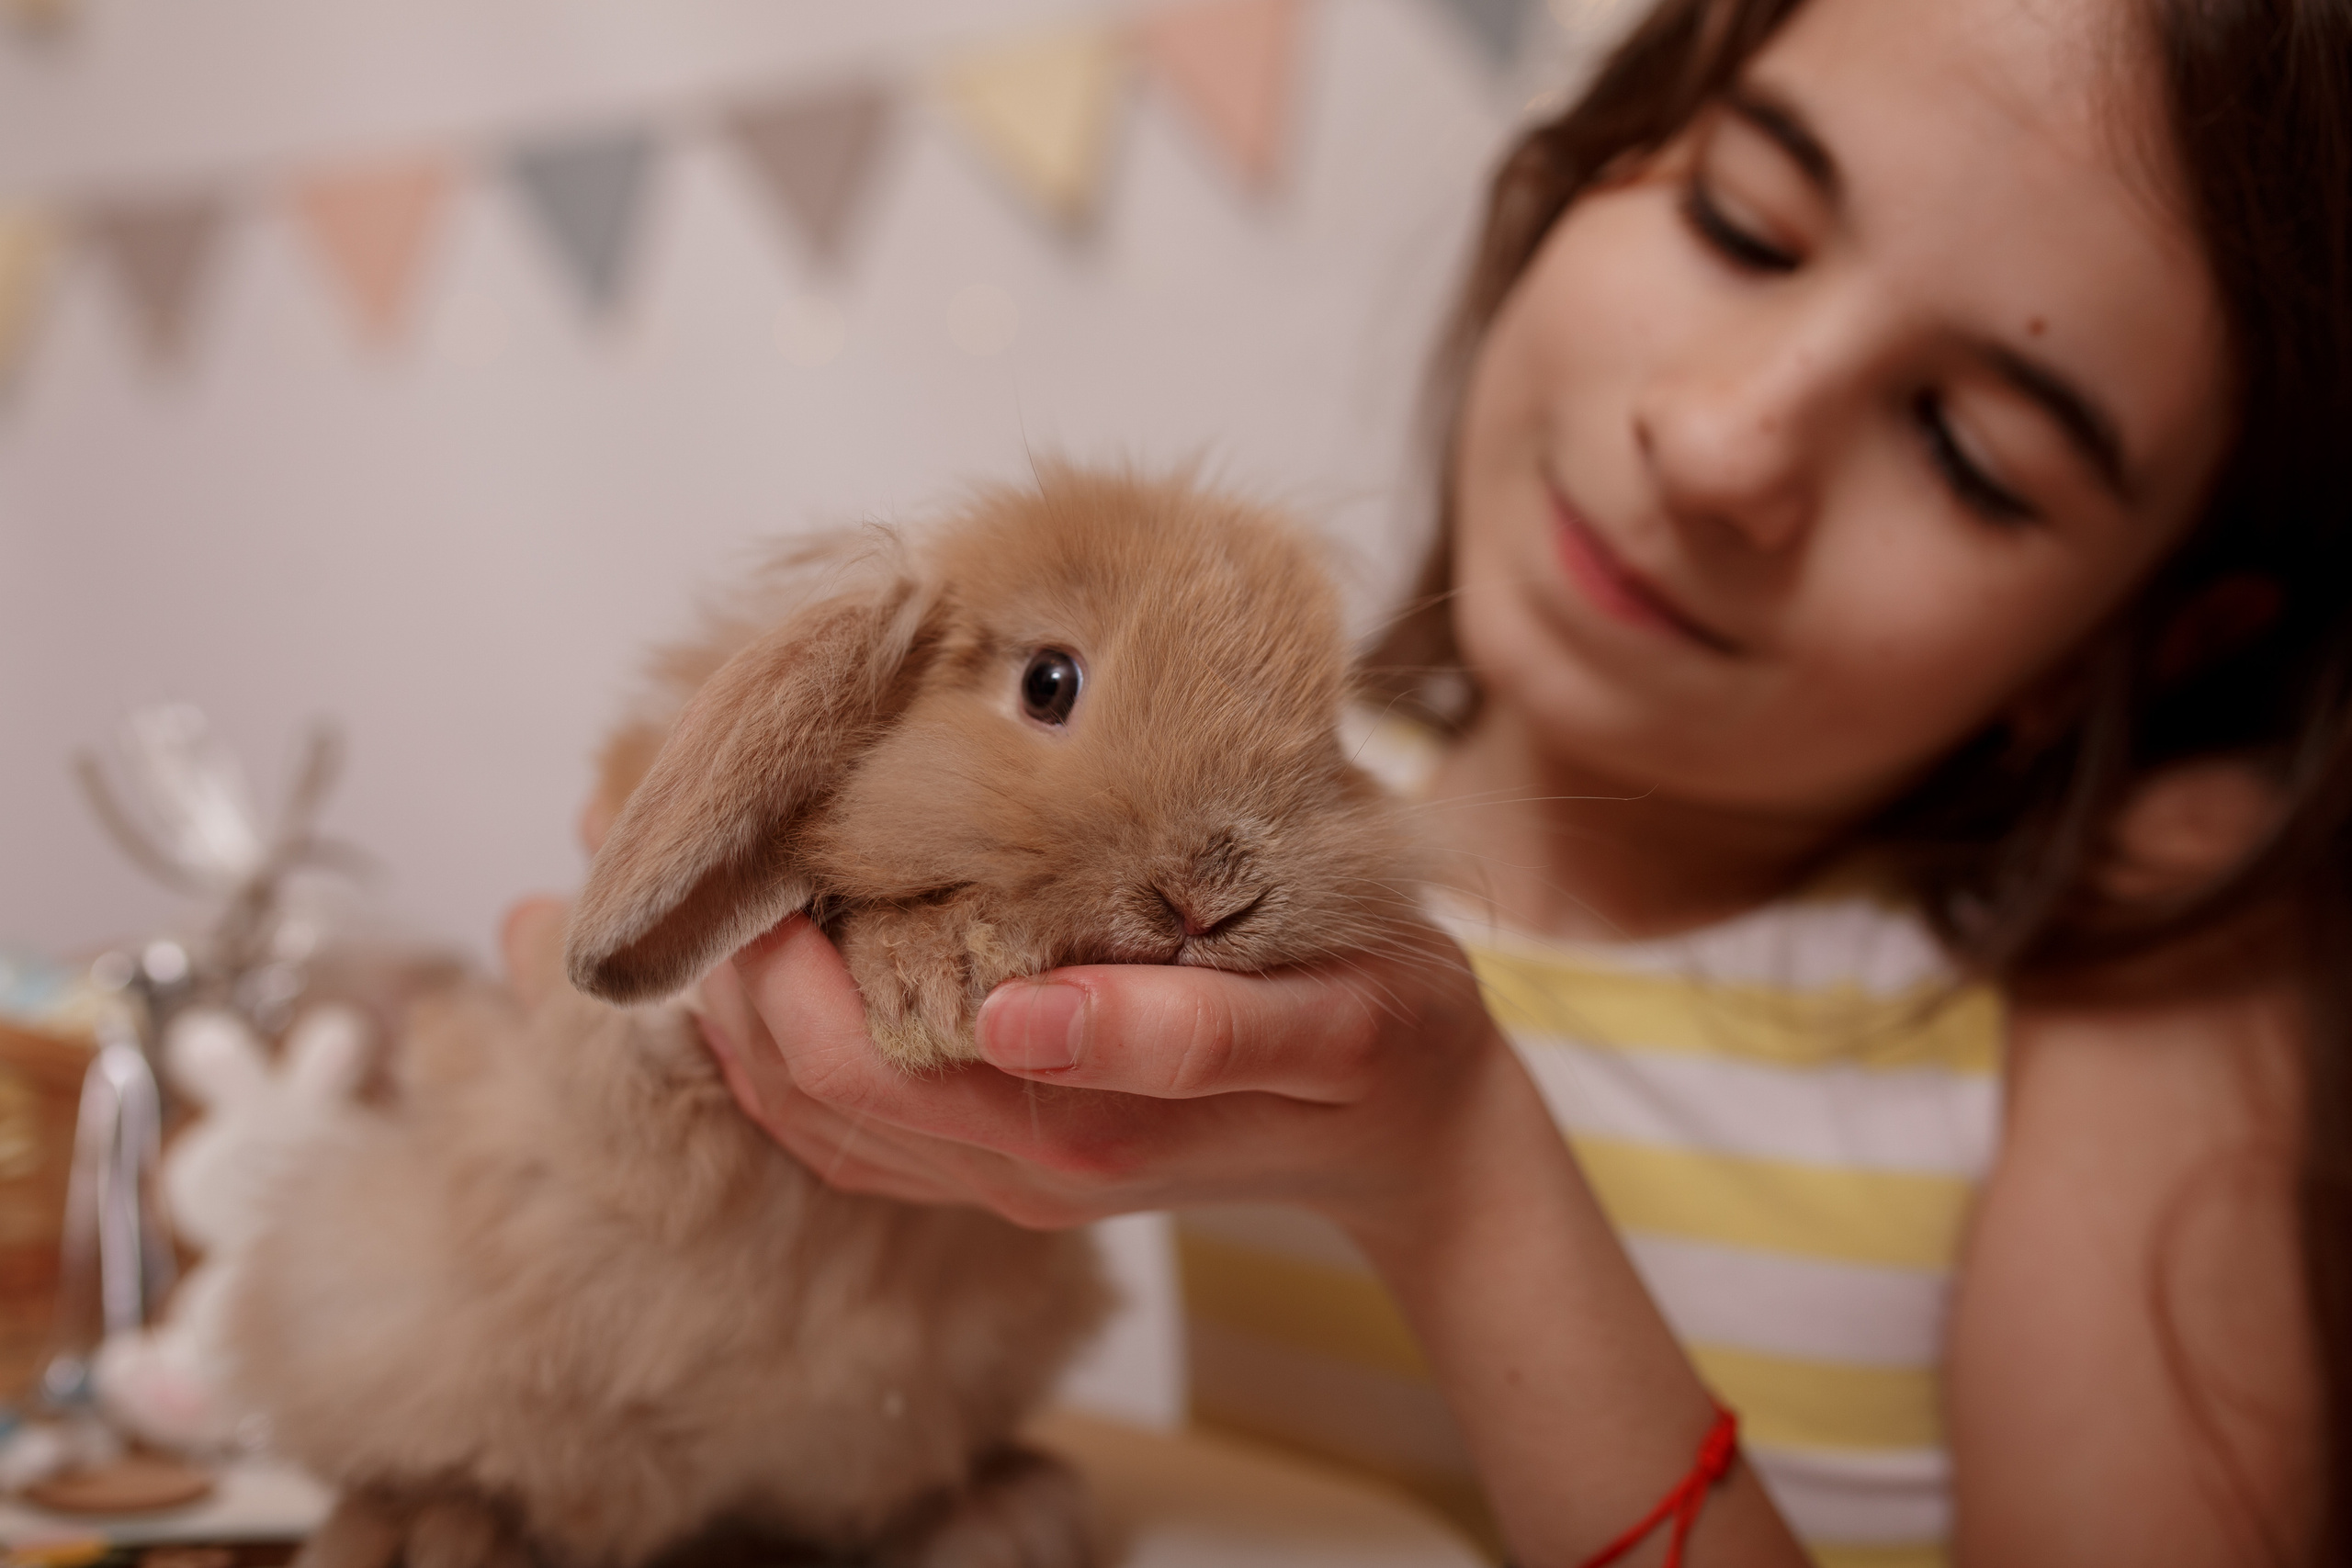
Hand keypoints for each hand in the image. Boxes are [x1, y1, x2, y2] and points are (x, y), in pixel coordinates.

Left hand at [696, 914, 1517, 1238]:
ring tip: (708, 890)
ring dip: (742, 1015)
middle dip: (727, 977)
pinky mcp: (1020, 1157)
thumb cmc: (1391, 1042)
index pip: (850, 1065)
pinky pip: (862, 1130)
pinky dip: (790, 1054)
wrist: (1426, 1134)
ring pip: (815, 1120)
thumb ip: (1188, 1031)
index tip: (736, 841)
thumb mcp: (1334, 1020)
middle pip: (803, 1092)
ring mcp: (1011, 1175)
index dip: (765, 966)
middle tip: (695, 841)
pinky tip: (773, 973)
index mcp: (1075, 1133)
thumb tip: (1015, 1013)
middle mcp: (1019, 1169)